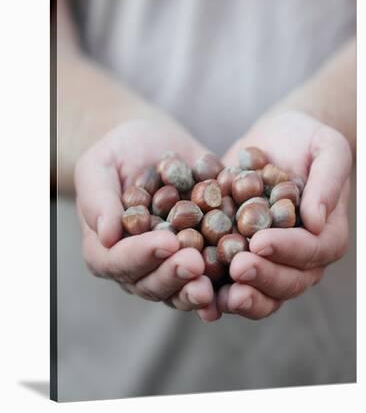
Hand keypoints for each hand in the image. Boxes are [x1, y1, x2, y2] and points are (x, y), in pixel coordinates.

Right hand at [74, 118, 220, 321]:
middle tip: (195, 263)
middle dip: (174, 275)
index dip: (141, 255)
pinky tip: (241, 279)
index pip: (117, 260)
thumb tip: (106, 236)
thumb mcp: (99, 165)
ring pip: (181, 289)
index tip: (166, 242)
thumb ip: (99, 198)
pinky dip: (225, 282)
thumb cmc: (120, 152)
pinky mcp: (201, 256)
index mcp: (106, 248)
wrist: (155, 144)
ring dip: (197, 290)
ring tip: (214, 283)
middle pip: (151, 283)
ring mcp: (170, 265)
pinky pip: (212, 276)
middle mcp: (138, 265)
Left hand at [217, 110, 351, 319]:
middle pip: (288, 280)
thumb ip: (328, 180)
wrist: (276, 138)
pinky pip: (230, 281)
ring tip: (218, 294)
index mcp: (325, 233)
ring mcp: (269, 260)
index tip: (260, 242)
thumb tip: (316, 220)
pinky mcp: (240, 254)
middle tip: (237, 267)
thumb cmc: (306, 138)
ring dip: (241, 297)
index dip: (288, 250)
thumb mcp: (327, 147)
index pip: (312, 250)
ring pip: (261, 291)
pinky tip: (196, 291)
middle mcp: (300, 256)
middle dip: (262, 277)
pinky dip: (215, 291)